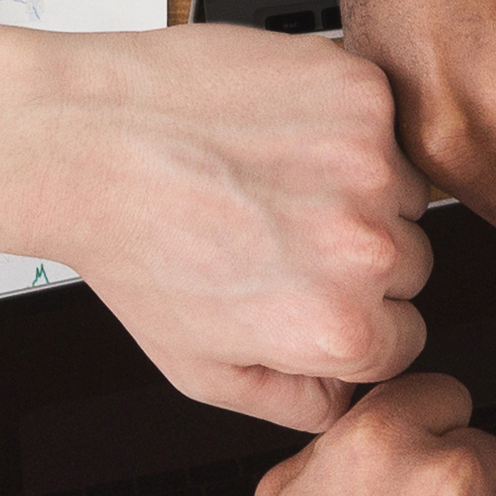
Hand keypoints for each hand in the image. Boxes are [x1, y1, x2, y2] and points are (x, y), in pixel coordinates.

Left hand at [0, 5, 433, 430]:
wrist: (85, 138)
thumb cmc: (130, 244)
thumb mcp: (199, 369)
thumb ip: (293, 404)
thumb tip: (349, 404)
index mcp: (337, 327)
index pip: (403, 339)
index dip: (350, 316)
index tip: (304, 286)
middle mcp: (367, 249)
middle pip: (410, 264)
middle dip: (355, 252)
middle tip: (275, 228)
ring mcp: (369, 163)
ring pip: (404, 189)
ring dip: (356, 184)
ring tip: (270, 177)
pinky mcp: (359, 91)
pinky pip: (384, 116)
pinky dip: (343, 119)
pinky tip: (276, 131)